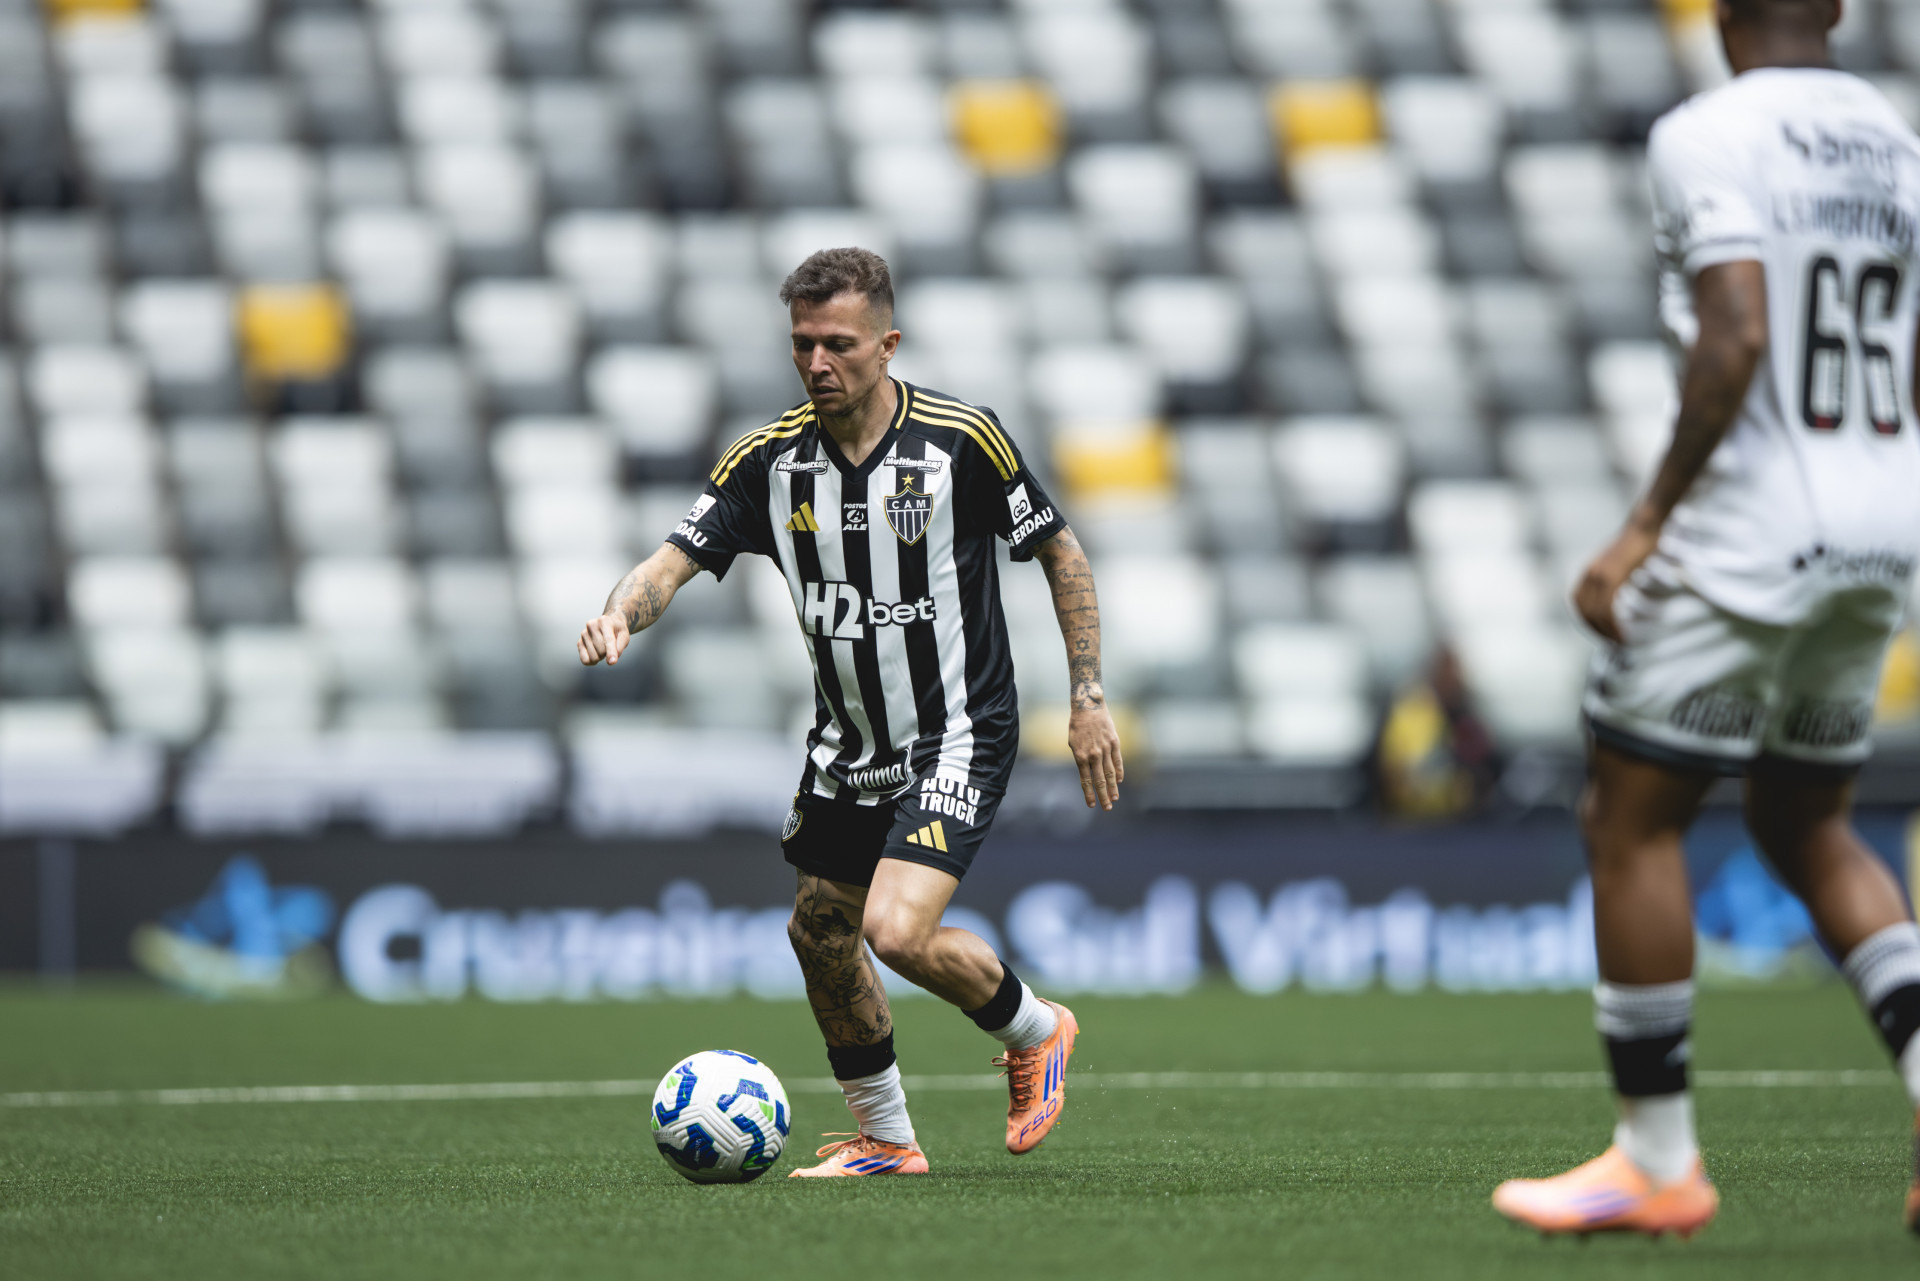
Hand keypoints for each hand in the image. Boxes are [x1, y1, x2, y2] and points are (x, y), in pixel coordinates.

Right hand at [577, 612, 631, 666]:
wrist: (608, 624)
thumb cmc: (617, 630)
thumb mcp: (625, 635)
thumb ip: (620, 646)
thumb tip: (611, 659)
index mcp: (604, 621)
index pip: (608, 640)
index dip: (611, 652)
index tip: (612, 662)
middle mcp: (591, 625)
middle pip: (601, 650)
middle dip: (608, 653)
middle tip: (610, 646)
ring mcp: (584, 634)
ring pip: (593, 656)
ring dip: (601, 657)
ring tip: (603, 647)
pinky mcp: (579, 642)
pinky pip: (585, 660)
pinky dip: (592, 661)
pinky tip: (596, 654)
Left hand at [1068, 699, 1123, 810]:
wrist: (1088, 706)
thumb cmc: (1077, 725)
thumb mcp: (1073, 743)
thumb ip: (1080, 759)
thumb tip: (1088, 773)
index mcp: (1080, 756)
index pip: (1086, 780)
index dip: (1089, 794)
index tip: (1092, 805)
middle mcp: (1093, 754)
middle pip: (1100, 780)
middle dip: (1103, 796)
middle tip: (1107, 808)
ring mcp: (1105, 748)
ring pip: (1111, 773)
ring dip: (1113, 787)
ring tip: (1114, 798)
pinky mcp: (1114, 742)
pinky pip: (1118, 760)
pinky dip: (1119, 772)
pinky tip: (1119, 781)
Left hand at [1573, 519, 1659, 643]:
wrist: (1646, 525)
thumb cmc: (1640, 543)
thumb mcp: (1620, 563)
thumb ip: (1614, 579)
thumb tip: (1619, 597)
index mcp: (1589, 571)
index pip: (1579, 604)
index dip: (1588, 621)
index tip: (1602, 633)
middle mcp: (1590, 573)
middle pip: (1584, 611)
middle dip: (1596, 630)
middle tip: (1612, 643)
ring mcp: (1599, 575)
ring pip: (1595, 613)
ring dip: (1606, 631)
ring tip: (1619, 643)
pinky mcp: (1612, 577)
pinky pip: (1607, 608)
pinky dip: (1612, 624)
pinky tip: (1622, 634)